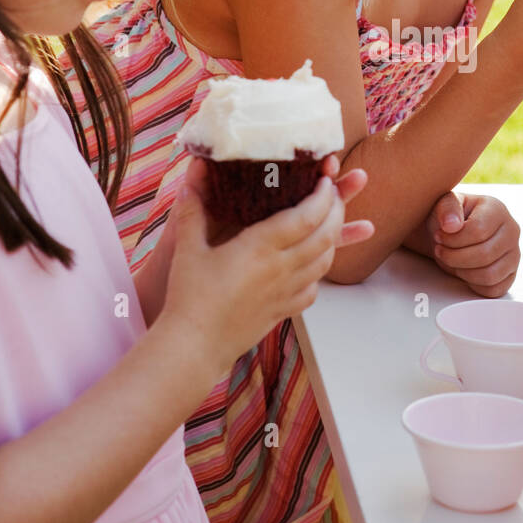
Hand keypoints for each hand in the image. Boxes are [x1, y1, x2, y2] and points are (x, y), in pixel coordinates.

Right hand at [133, 155, 371, 324]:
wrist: (194, 345)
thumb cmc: (189, 297)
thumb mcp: (187, 248)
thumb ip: (192, 210)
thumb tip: (192, 176)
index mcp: (260, 247)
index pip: (306, 215)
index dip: (322, 195)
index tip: (326, 179)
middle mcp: (280, 268)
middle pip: (325, 235)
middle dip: (336, 210)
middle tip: (334, 194)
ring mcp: (285, 292)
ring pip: (324, 261)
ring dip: (332, 238)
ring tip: (329, 223)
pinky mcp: (282, 311)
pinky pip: (313, 289)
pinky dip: (319, 271)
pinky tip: (311, 265)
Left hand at [424, 190, 520, 297]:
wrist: (452, 232)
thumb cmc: (450, 217)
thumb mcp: (443, 204)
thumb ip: (447, 208)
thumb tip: (451, 225)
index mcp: (497, 209)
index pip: (478, 230)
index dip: (453, 239)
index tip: (439, 236)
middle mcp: (511, 231)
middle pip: (485, 255)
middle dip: (454, 257)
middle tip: (440, 251)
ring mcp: (514, 254)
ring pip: (490, 275)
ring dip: (462, 272)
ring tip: (451, 260)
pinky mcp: (510, 274)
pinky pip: (494, 289)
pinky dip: (473, 285)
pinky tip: (463, 270)